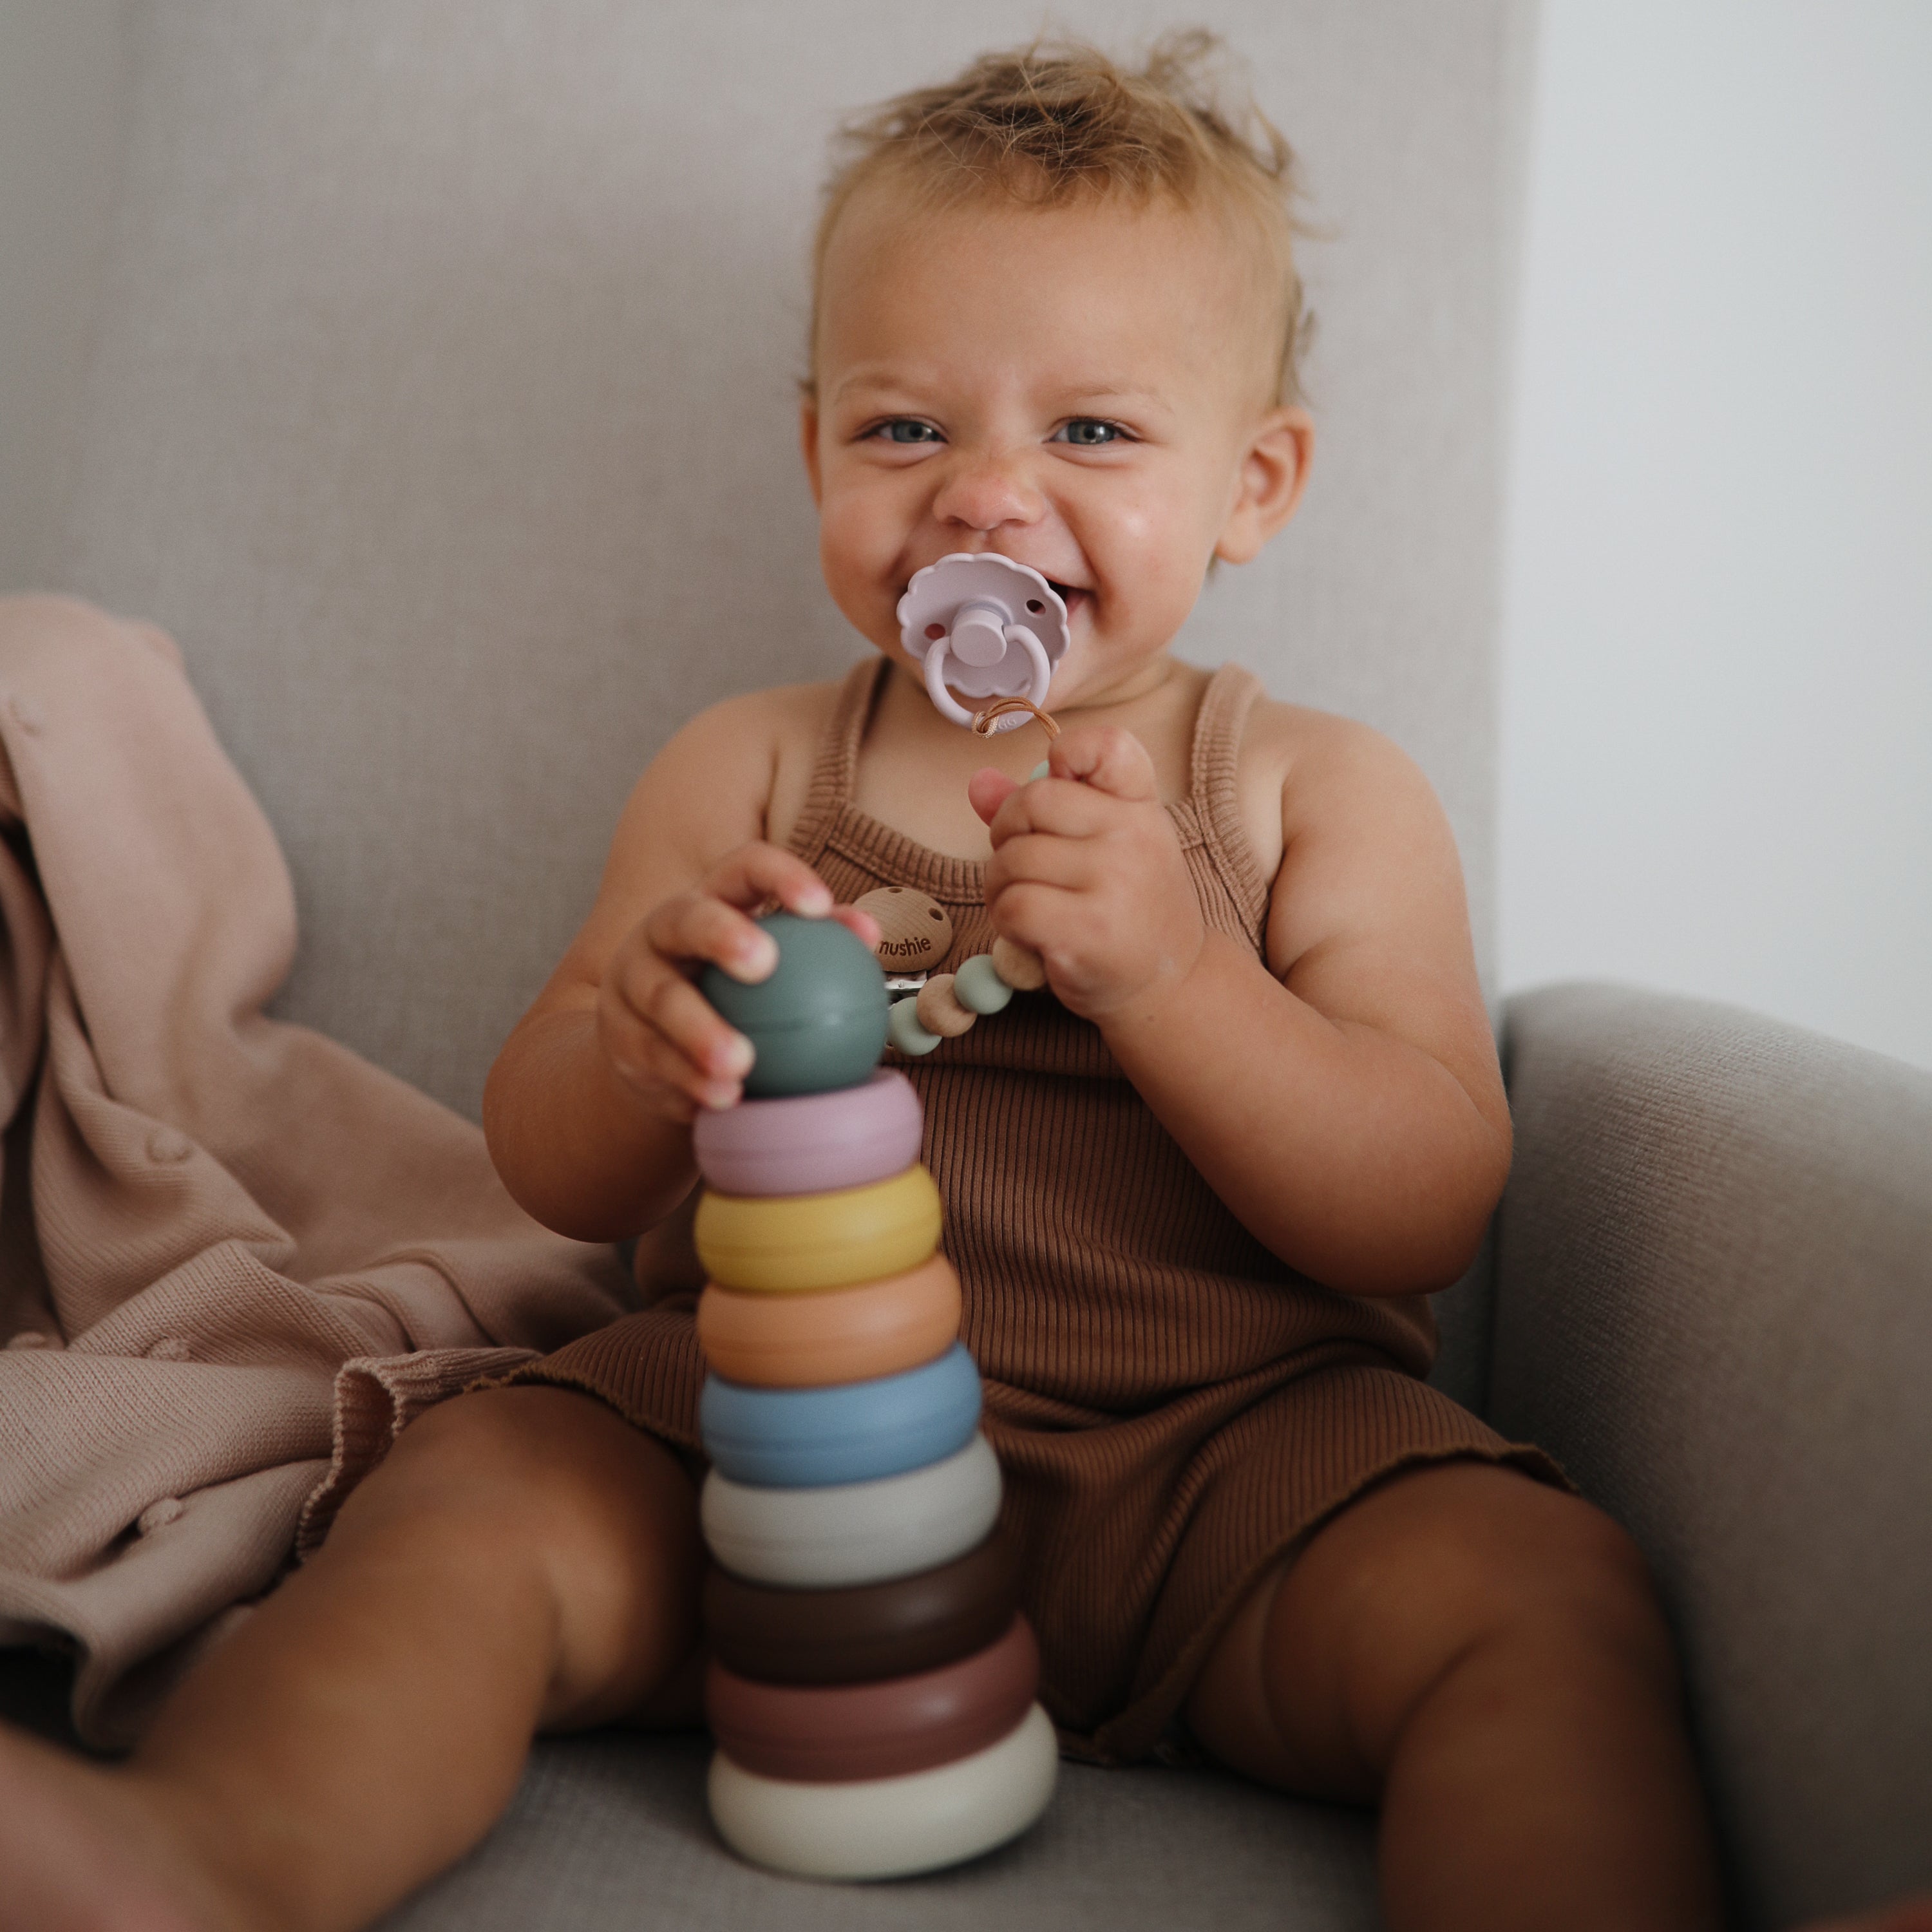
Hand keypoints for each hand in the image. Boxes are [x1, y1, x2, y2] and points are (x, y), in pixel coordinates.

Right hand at [597, 845, 878, 1119]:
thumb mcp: (771, 964)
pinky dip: (689, 1079)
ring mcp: (632, 983)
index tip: (818, 907)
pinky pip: (653, 1057)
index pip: (743, 868)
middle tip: (764, 965)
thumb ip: (819, 946)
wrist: (657, 1046)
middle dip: (721, 935)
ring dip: (702, 1030)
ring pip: (661, 999)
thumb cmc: (734, 994)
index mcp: (711, 900)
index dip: (780, 877)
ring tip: (742, 1062)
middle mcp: (662, 932)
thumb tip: (869, 936)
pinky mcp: (619, 1036)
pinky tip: (724, 1097)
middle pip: (685, 919)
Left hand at [968, 724, 1203, 1021]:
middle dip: (1006, 833)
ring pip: (1013, 858)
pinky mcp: (1088, 930)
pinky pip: (1013, 904)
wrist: (1169, 983)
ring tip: (1024, 904)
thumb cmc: (1127, 908)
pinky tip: (1027, 932)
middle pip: (1032, 800)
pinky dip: (1005, 919)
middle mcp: (1135, 835)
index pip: (1106, 746)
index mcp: (1141, 805)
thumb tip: (978, 783)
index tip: (1058, 784)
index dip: (1066, 753)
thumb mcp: (1101, 846)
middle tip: (1019, 864)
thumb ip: (1042, 811)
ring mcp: (1115, 881)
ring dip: (999, 885)